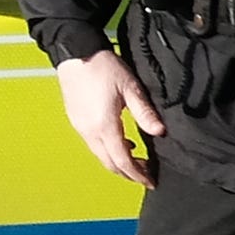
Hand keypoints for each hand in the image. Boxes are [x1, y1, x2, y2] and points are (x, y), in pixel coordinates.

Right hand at [55, 52, 164, 184]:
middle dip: (128, 173)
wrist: (74, 52)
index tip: (152, 182)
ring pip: (100, 155)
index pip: (123, 161)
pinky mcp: (75, 120)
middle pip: (110, 163)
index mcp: (105, 126)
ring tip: (137, 160)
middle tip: (146, 175)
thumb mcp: (130, 87)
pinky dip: (108, 151)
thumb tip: (160, 132)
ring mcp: (80, 127)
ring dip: (118, 162)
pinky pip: (93, 145)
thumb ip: (144, 112)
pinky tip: (121, 142)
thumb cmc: (103, 67)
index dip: (138, 174)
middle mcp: (89, 131)